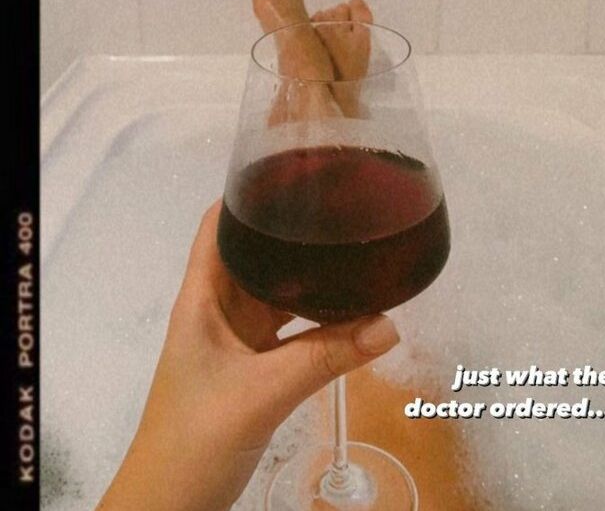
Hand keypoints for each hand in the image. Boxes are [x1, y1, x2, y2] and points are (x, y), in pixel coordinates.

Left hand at [96, 199, 399, 510]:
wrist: (170, 504)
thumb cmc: (196, 435)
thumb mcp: (263, 391)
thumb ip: (326, 357)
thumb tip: (390, 326)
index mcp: (203, 297)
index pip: (216, 224)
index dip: (244, 192)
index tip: (291, 171)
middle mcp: (218, 309)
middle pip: (252, 253)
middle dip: (291, 232)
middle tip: (341, 211)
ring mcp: (234, 340)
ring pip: (276, 294)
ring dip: (308, 279)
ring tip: (353, 253)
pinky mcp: (251, 368)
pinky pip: (289, 331)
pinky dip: (317, 321)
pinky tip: (350, 315)